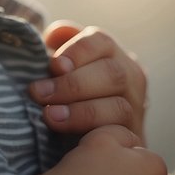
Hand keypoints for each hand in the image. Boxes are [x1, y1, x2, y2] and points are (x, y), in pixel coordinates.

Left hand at [29, 21, 147, 141]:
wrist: (94, 135)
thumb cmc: (70, 92)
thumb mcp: (65, 65)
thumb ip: (60, 46)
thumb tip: (54, 35)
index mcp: (112, 53)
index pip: (101, 42)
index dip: (77, 52)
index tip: (54, 66)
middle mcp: (130, 75)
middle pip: (112, 73)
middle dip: (72, 84)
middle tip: (39, 94)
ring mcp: (135, 107)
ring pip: (118, 106)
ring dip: (81, 112)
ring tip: (50, 116)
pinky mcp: (133, 136)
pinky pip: (119, 134)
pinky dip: (94, 134)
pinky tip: (73, 140)